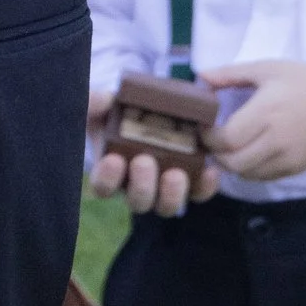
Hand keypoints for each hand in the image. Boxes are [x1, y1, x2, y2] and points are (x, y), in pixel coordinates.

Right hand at [87, 85, 217, 219]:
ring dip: (171, 194)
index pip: (103, 186)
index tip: (113, 160)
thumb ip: (96, 102)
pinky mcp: (190, 184)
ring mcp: (163, 189)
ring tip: (176, 174)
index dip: (107, 178)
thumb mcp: (104, 104)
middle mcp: (136, 187)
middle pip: (138, 201)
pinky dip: (205, 186)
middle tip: (145, 161)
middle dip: (142, 185)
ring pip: (166, 206)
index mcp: (111, 172)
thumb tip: (99, 99)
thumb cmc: (120, 111)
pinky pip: (198, 193)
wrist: (149, 109)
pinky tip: (209, 171)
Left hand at [204, 59, 305, 183]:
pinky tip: (247, 153)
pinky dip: (249, 169)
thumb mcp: (266, 68)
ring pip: (246, 174)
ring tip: (228, 147)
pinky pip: (263, 177)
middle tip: (211, 139)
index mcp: (265, 112)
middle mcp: (275, 140)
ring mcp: (287, 158)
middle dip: (215, 153)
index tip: (203, 125)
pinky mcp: (296, 168)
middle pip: (232, 162)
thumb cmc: (303, 81)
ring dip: (231, 164)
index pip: (226, 139)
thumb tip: (199, 78)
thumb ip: (229, 74)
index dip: (207, 136)